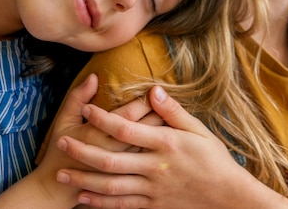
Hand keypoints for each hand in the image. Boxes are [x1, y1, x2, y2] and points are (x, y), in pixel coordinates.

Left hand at [55, 86, 263, 208]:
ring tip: (63, 173)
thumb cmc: (214, 159)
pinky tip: (83, 196)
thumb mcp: (199, 130)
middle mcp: (155, 167)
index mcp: (166, 143)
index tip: (86, 109)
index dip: (103, 119)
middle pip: (110, 159)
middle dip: (82, 151)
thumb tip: (153, 90)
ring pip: (110, 185)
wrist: (227, 195)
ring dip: (84, 178)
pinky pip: (121, 205)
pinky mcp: (153, 205)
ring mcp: (152, 189)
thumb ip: (173, 111)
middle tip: (61, 143)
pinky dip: (100, 202)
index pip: (127, 129)